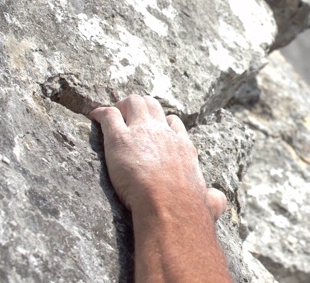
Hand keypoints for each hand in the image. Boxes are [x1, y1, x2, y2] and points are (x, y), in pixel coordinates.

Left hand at [89, 94, 226, 220]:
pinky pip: (109, 115)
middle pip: (153, 105)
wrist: (171, 206)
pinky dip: (100, 113)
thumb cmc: (190, 207)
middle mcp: (165, 134)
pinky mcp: (120, 139)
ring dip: (122, 105)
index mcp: (183, 147)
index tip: (155, 128)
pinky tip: (93, 116)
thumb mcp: (209, 200)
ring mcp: (142, 132)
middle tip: (129, 115)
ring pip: (134, 102)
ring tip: (112, 113)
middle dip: (141, 107)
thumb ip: (212, 197)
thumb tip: (216, 199)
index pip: (174, 123)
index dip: (163, 123)